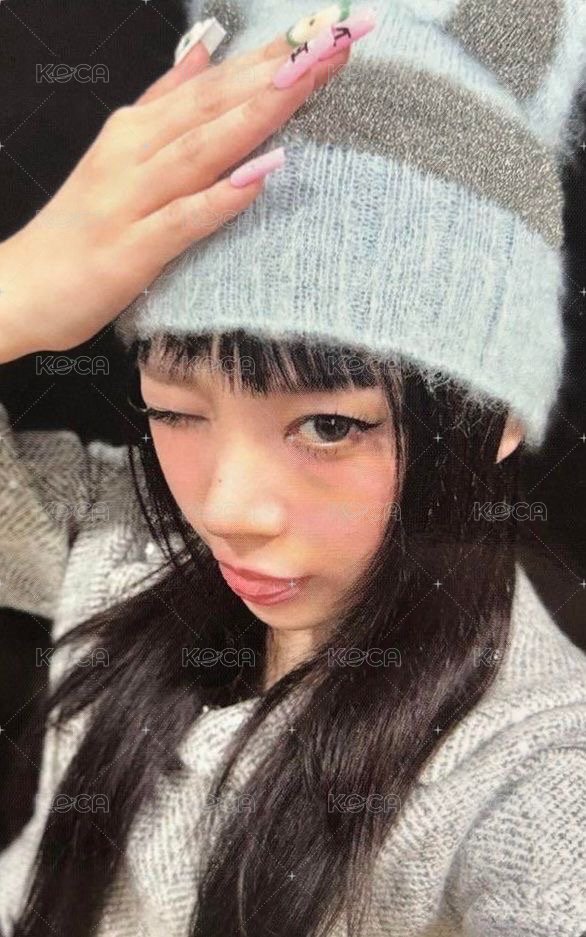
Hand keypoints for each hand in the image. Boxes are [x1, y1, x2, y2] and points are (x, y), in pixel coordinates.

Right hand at [0, 30, 349, 359]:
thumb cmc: (79, 227)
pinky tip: (261, 176)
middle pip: (214, 104)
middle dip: (279, 70)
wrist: (19, 287)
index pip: (214, 83)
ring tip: (307, 82)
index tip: (328, 29)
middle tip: (340, 39)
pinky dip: (220, 197)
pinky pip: (181, 219)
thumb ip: (164, 102)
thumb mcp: (120, 153)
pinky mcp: (129, 250)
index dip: (271, 55)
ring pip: (201, 148)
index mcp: (137, 130)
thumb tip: (205, 51)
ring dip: (256, 114)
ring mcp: (130, 199)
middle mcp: (134, 153)